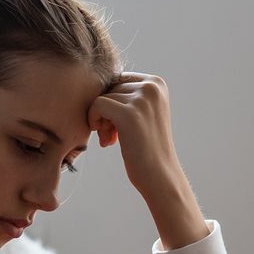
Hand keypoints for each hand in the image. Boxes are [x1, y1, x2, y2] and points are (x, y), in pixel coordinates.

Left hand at [88, 71, 185, 196]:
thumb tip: (94, 77)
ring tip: (110, 140)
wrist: (160, 176)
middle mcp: (152, 86)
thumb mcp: (143, 113)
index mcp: (157, 83)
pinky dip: (94, 120)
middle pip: (109, 86)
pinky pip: (97, 105)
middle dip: (106, 111)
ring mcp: (141, 99)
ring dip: (101, 120)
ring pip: (102, 97)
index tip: (117, 125)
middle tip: (110, 135)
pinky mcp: (128, 114)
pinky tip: (105, 139)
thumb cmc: (147, 147)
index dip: (113, 101)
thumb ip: (127, 94)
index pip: (119, 79)